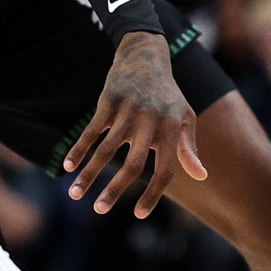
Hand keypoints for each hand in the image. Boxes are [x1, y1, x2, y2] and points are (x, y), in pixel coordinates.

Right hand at [65, 32, 210, 216]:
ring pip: (106, 149)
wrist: (147, 56)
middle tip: (99, 211)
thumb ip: (189, 149)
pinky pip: (92, 130)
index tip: (139, 214)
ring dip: (89, 174)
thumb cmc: (168, 94)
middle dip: (114, 190)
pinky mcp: (109, 101)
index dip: (153, 194)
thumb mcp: (185, 117)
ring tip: (74, 194)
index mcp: (173, 130)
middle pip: (133, 164)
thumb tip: (202, 176)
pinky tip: (68, 166)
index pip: (165, 170)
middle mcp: (151, 122)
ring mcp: (129, 111)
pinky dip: (79, 148)